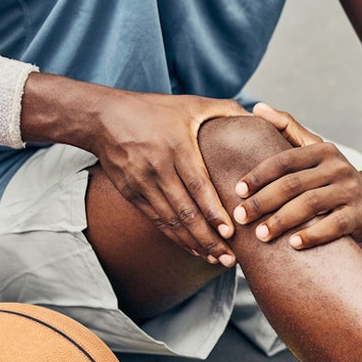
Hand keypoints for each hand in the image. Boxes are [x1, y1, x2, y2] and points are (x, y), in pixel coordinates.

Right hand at [92, 93, 247, 265]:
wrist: (103, 117)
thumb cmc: (154, 109)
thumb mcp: (190, 103)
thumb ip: (225, 109)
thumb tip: (257, 117)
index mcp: (177, 146)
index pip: (198, 185)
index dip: (213, 211)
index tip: (229, 231)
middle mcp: (158, 167)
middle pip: (185, 210)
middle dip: (208, 238)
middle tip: (230, 257)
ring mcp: (142, 183)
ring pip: (171, 221)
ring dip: (194, 243)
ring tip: (216, 258)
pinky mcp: (132, 194)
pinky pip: (157, 221)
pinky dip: (176, 237)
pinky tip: (193, 248)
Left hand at [234, 103, 361, 248]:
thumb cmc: (332, 176)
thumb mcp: (314, 149)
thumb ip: (286, 127)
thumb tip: (256, 107)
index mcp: (322, 150)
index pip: (284, 160)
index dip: (259, 175)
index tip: (237, 191)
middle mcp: (337, 167)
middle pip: (293, 184)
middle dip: (263, 202)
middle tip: (241, 217)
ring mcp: (350, 191)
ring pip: (310, 204)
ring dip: (282, 220)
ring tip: (260, 234)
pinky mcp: (359, 215)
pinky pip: (333, 226)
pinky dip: (312, 235)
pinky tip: (292, 244)